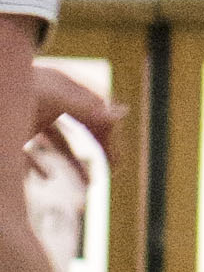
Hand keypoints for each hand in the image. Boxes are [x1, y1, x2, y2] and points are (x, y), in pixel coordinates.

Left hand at [24, 61, 117, 193]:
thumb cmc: (17, 87)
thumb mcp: (54, 96)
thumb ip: (87, 105)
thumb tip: (123, 112)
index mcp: (63, 90)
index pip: (95, 108)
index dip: (109, 130)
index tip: (116, 157)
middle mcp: (49, 105)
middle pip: (81, 127)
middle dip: (98, 147)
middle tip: (113, 169)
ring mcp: (29, 119)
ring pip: (58, 143)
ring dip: (74, 163)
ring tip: (88, 184)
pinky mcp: (12, 134)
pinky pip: (29, 153)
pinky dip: (40, 165)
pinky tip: (47, 177)